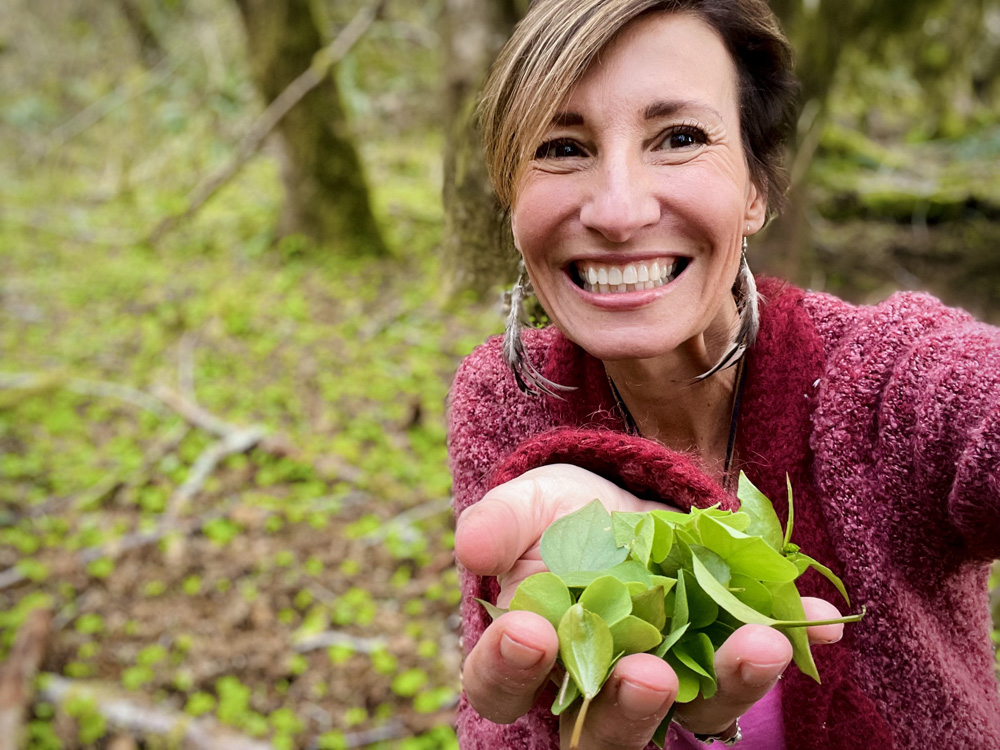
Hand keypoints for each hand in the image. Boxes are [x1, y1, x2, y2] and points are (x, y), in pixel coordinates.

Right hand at [454, 464, 844, 748]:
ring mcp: (668, 678)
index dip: (511, 670)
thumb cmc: (556, 514)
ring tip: (760, 647)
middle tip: (648, 674)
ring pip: (695, 714)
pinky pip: (758, 663)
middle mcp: (597, 688)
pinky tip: (818, 622)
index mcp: (529, 659)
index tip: (530, 633)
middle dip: (627, 709)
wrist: (619, 499)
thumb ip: (497, 525)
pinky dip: (793, 643)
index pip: (502, 687)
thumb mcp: (524, 505)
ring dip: (730, 688)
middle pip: (603, 732)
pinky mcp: (721, 653)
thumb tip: (472, 548)